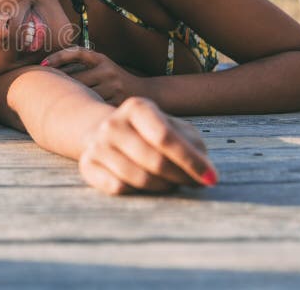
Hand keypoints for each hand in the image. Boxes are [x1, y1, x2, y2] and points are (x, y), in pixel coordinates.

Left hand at [41, 46, 142, 104]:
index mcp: (102, 59)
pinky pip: (93, 105)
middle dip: (60, 84)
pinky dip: (81, 108)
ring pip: (83, 93)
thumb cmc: (116, 79)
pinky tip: (69, 113)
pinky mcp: (115, 101)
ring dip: (69, 98)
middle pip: (76, 78)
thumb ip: (84, 63)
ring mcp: (112, 86)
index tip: (42, 63)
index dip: (58, 57)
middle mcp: (107, 70)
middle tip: (38, 88)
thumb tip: (51, 66)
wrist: (146, 92)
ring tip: (49, 103)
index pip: (77, 53)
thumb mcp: (104, 64)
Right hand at [78, 97, 216, 194]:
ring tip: (169, 183)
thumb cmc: (150, 132)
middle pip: (155, 161)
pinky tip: (143, 185)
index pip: (166, 137)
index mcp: (137, 107)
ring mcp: (97, 144)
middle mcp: (113, 123)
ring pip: (139, 179)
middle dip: (180, 177)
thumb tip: (206, 175)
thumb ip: (193, 146)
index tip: (211, 178)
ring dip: (163, 187)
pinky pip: (119, 188)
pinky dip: (138, 192)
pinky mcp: (87, 164)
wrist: (106, 132)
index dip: (191, 160)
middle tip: (192, 182)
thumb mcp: (174, 128)